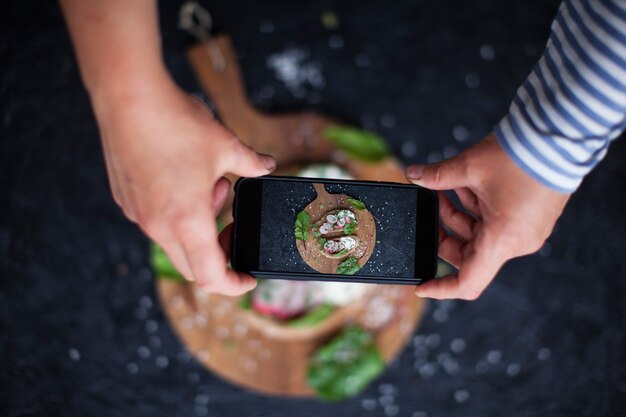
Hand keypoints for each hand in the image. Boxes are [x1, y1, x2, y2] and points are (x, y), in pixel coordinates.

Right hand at [94, 81, 274, 294]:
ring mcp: (139, 215)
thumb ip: (252, 165)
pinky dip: (177, 215)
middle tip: (230, 226)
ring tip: (212, 188)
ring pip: (174, 242)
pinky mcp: (126, 201)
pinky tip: (185, 181)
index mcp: (188, 222)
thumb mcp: (227, 146)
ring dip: (198, 227)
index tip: (247, 278)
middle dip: (218, 253)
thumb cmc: (177, 124)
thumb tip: (267, 167)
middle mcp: (159, 226)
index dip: (233, 285)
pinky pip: (156, 222)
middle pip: (192, 265)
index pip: (210, 278)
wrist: (128, 97)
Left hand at [406, 133, 569, 299]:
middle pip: (469, 252)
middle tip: (430, 207)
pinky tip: (467, 184)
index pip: (468, 282)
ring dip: (460, 212)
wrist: (561, 134)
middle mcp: (517, 243)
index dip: (441, 288)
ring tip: (448, 185)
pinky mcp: (531, 219)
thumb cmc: (522, 154)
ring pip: (481, 233)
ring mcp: (526, 231)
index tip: (421, 286)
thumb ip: (436, 177)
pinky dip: (478, 207)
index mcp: (502, 240)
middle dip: (445, 230)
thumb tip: (413, 175)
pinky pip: (496, 223)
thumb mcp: (469, 166)